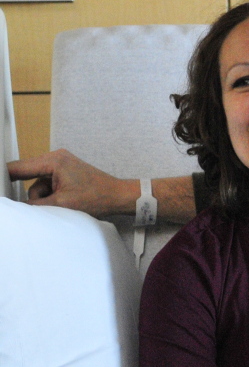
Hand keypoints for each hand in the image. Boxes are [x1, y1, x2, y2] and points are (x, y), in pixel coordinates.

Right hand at [6, 149, 132, 217]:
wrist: (119, 196)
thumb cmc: (97, 197)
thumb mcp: (62, 204)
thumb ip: (36, 205)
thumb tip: (18, 207)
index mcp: (53, 160)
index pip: (18, 167)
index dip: (3, 177)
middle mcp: (55, 158)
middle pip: (26, 176)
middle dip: (31, 194)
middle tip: (40, 205)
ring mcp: (60, 165)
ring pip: (37, 185)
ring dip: (42, 198)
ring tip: (60, 206)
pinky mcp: (64, 173)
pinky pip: (47, 185)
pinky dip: (50, 197)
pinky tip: (62, 204)